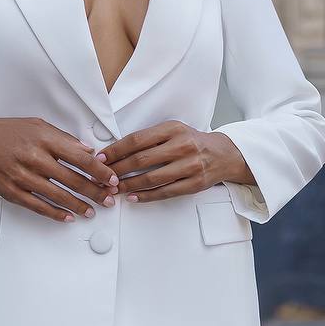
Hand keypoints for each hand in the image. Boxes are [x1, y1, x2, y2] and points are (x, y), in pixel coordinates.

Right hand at [0, 116, 119, 222]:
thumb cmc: (5, 131)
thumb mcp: (37, 125)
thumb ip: (63, 138)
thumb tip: (88, 151)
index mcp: (43, 139)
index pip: (80, 158)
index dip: (100, 171)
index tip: (112, 179)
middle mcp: (33, 158)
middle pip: (73, 179)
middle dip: (95, 191)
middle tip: (109, 199)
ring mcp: (21, 176)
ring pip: (58, 196)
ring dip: (79, 205)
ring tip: (92, 211)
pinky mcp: (11, 191)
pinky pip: (38, 206)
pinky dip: (55, 213)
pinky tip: (68, 217)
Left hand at [94, 120, 253, 202]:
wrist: (223, 154)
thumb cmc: (192, 142)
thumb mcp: (173, 131)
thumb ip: (150, 138)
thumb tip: (117, 150)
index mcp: (173, 129)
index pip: (137, 139)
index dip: (116, 150)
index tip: (101, 157)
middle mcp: (182, 145)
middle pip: (141, 159)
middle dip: (117, 169)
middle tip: (102, 176)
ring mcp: (189, 165)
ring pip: (151, 178)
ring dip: (128, 185)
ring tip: (114, 189)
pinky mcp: (194, 184)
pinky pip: (165, 192)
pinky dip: (146, 196)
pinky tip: (133, 197)